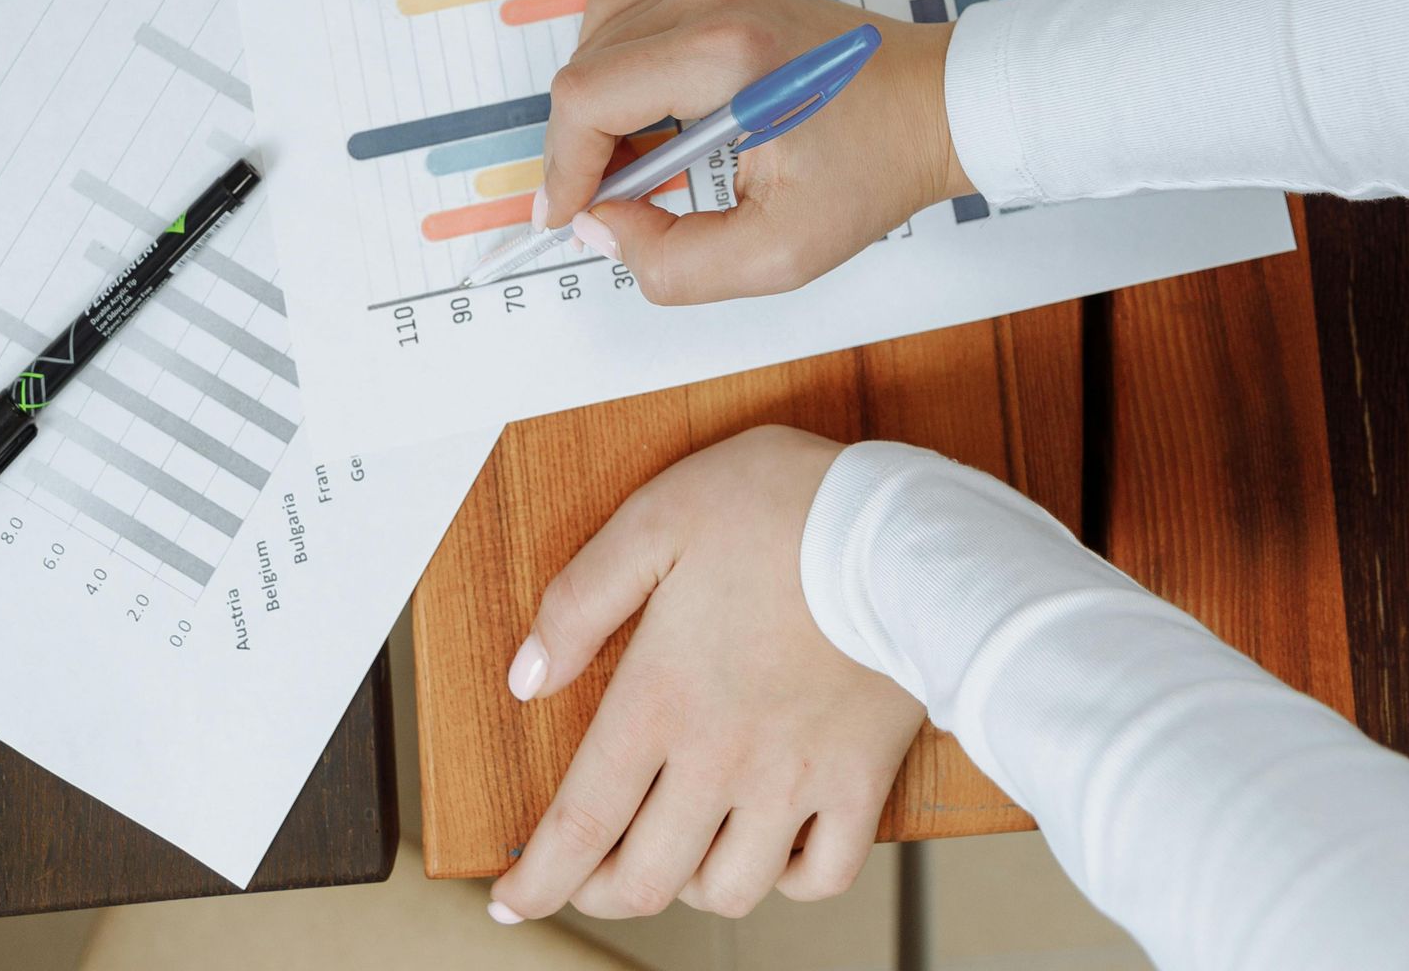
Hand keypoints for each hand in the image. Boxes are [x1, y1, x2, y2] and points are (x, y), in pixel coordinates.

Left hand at [489, 428, 923, 923]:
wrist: (901, 526)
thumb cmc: (778, 507)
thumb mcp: (656, 518)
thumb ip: (580, 600)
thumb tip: (525, 678)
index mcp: (662, 698)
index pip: (581, 823)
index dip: (537, 878)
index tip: (507, 901)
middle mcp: (723, 759)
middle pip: (646, 878)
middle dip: (601, 893)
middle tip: (586, 878)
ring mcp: (795, 779)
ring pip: (729, 889)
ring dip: (689, 885)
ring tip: (679, 848)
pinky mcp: (860, 780)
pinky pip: (822, 875)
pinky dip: (788, 879)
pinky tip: (773, 845)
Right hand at [541, 0, 959, 300]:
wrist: (939, 104)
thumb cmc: (876, 169)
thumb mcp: (779, 251)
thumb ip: (673, 262)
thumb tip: (603, 228)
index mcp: (724, 55)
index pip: (588, 97)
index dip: (562, 168)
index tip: (569, 219)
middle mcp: (710, 3)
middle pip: (584, 64)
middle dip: (576, 146)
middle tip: (607, 207)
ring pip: (599, 34)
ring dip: (594, 105)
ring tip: (632, 167)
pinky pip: (632, 18)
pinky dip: (618, 71)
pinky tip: (652, 124)